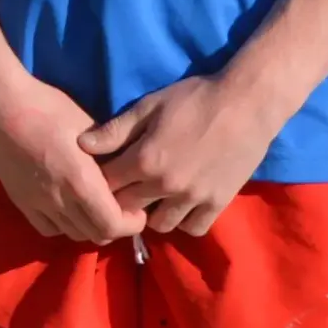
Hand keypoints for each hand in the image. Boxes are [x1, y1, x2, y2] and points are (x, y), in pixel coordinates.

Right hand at [0, 71, 146, 244]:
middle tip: (119, 208)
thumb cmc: (46, 108)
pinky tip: (66, 208)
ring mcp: (37, 203)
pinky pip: (48, 228)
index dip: (131, 223)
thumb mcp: (87, 124)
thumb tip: (123, 168)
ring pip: (73, 234)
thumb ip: (107, 154)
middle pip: (96, 235)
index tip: (136, 209)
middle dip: (114, 226)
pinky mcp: (20, 201)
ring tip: (94, 207)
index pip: (113, 225)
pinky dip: (63, 225)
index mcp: (80, 181)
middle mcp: (59, 200)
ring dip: (89, 226)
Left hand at [79, 74, 281, 235]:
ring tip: (153, 196)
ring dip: (152, 212)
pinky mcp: (218, 203)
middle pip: (128, 208)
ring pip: (159, 224)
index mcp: (145, 160)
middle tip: (125, 187)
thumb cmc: (194, 99)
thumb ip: (115, 130)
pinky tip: (181, 204)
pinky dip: (184, 221)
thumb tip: (81, 145)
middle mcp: (166, 185)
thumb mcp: (149, 106)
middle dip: (120, 199)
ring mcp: (194, 198)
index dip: (99, 180)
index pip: (107, 184)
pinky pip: (193, 228)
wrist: (246, 105)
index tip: (101, 174)